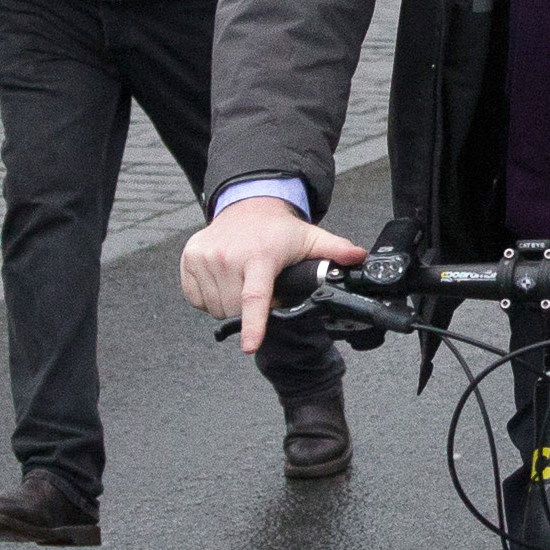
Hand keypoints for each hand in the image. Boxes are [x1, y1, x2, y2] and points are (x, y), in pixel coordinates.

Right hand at [181, 193, 363, 353]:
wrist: (246, 204)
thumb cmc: (278, 230)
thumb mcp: (310, 238)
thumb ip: (336, 250)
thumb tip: (360, 259)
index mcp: (260, 255)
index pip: (255, 296)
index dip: (254, 324)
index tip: (250, 346)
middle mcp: (229, 256)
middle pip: (235, 310)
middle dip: (250, 311)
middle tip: (262, 288)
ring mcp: (205, 257)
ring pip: (216, 307)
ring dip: (230, 304)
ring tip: (243, 281)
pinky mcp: (189, 258)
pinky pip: (196, 298)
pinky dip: (210, 297)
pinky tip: (223, 279)